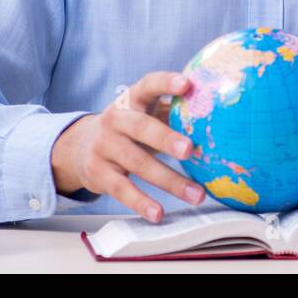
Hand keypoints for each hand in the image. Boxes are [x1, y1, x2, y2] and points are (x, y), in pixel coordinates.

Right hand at [50, 71, 207, 221]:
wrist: (78, 147)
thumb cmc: (129, 127)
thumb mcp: (144, 112)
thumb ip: (171, 111)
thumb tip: (219, 114)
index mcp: (131, 99)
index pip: (148, 85)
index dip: (166, 83)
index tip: (188, 84)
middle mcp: (115, 120)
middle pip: (141, 128)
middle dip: (166, 139)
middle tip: (190, 149)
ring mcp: (104, 147)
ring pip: (137, 163)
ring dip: (169, 181)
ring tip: (196, 194)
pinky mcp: (99, 174)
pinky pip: (122, 189)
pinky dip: (141, 202)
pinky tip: (159, 213)